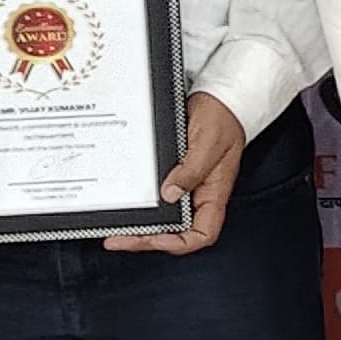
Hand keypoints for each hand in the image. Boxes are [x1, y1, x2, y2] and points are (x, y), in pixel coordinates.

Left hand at [107, 93, 243, 252]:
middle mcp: (201, 193)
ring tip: (117, 230)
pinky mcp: (177, 174)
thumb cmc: (222, 116)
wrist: (221, 97)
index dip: (178, 242)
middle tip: (118, 240)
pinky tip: (129, 204)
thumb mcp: (208, 142)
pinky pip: (160, 197)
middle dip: (147, 239)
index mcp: (214, 192)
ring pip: (166, 218)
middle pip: (177, 231)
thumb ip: (191, 170)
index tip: (153, 239)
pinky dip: (144, 205)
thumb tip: (169, 194)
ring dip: (142, 227)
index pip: (202, 233)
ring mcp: (188, 185)